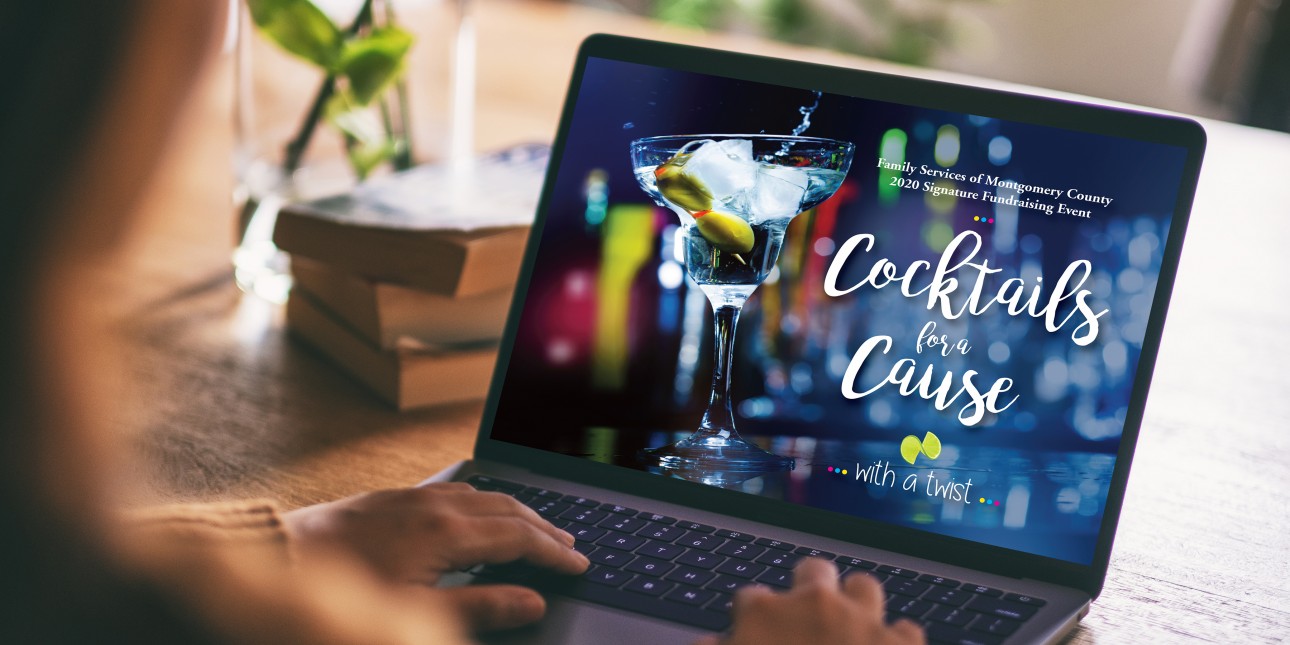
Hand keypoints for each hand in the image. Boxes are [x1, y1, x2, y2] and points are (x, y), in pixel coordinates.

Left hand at [283, 483, 589, 630]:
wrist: (280, 558)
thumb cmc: (347, 593)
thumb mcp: (419, 610)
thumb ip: (482, 606)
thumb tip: (532, 603)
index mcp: (448, 532)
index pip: (520, 538)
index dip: (554, 554)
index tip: (579, 565)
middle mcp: (436, 505)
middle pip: (508, 510)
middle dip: (544, 528)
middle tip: (572, 545)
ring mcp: (413, 497)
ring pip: (483, 496)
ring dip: (517, 512)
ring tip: (538, 528)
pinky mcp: (392, 497)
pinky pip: (454, 491)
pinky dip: (483, 502)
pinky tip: (480, 512)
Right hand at [696, 558, 924, 644]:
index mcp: (764, 615)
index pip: (749, 598)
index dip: (752, 618)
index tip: (755, 633)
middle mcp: (814, 606)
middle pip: (813, 571)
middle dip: (809, 587)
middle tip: (805, 615)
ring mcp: (862, 620)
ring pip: (863, 586)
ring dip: (857, 602)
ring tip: (850, 624)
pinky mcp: (903, 644)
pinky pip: (904, 628)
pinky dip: (895, 640)